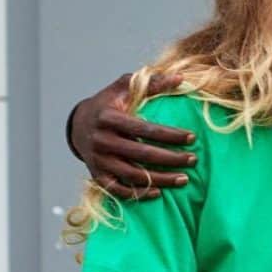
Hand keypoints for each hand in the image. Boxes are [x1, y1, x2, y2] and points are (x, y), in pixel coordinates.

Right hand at [70, 72, 192, 198]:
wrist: (78, 124)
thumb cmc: (108, 104)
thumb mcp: (124, 88)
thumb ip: (151, 82)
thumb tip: (181, 78)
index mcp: (109, 118)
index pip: (145, 129)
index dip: (170, 135)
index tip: (193, 137)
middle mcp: (102, 140)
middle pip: (142, 154)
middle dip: (171, 159)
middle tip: (194, 160)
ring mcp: (98, 160)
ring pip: (133, 175)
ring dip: (161, 180)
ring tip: (184, 179)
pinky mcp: (97, 174)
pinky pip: (118, 189)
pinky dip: (138, 193)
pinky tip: (158, 192)